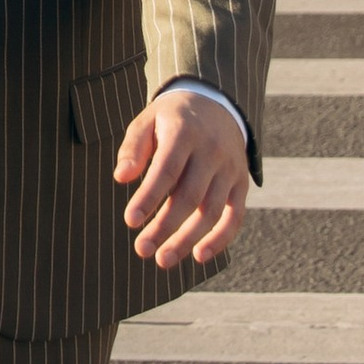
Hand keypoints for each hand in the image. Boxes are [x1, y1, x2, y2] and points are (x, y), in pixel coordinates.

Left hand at [113, 90, 251, 275]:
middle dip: (165, 226)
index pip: (167, 170)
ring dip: (188, 239)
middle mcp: (212, 151)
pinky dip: (221, 239)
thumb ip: (133, 148)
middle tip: (142, 250)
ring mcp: (230, 168)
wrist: (216, 104)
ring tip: (163, 260)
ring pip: (211, 211)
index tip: (131, 221)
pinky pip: (234, 216)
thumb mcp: (147, 121)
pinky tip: (199, 256)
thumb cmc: (171, 120)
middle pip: (190, 196)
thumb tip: (121, 178)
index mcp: (185, 132)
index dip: (149, 197)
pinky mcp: (241, 183)